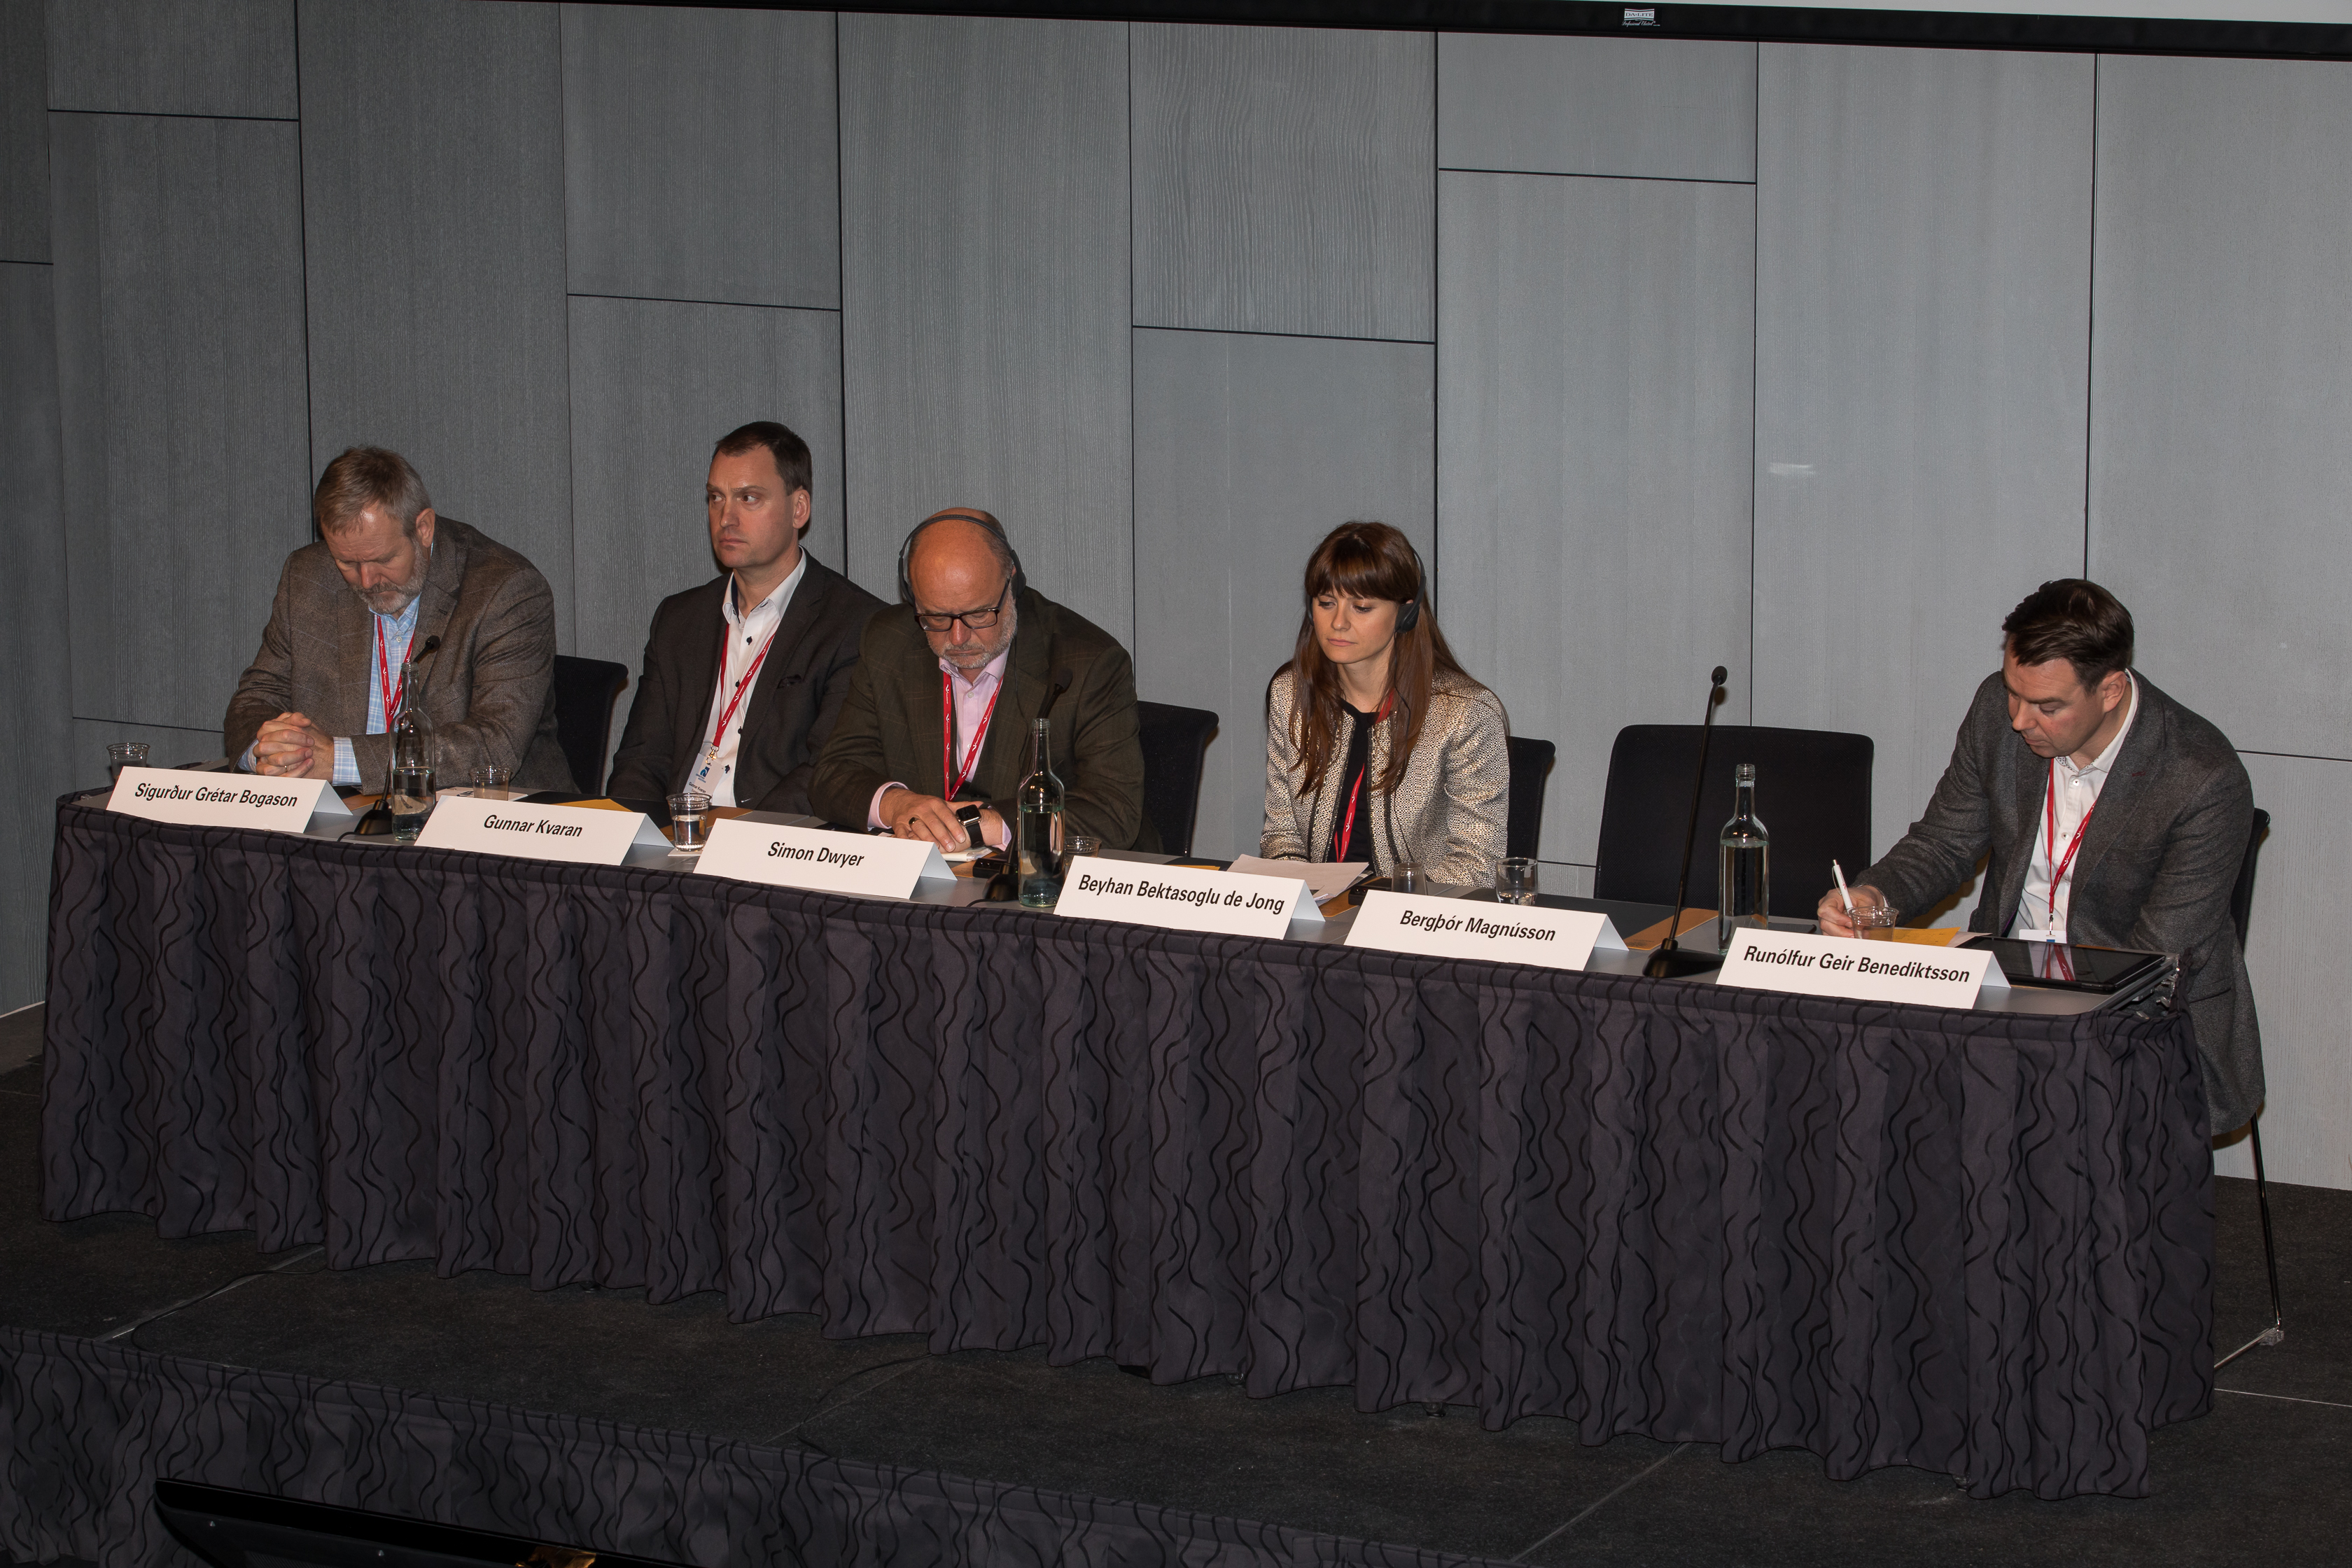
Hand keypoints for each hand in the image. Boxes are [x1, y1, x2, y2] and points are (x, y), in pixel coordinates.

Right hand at [252, 712, 333, 780]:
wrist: (317, 755)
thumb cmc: (304, 737)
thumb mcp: (299, 725)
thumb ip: (297, 718)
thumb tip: (304, 721)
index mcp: (264, 733)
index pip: (268, 729)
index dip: (290, 731)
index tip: (308, 732)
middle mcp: (262, 748)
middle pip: (269, 745)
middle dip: (291, 744)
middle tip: (310, 746)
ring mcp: (265, 763)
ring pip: (276, 760)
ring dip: (295, 757)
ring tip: (310, 754)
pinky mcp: (274, 776)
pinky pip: (283, 776)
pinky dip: (298, 770)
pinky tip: (310, 763)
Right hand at [880, 788, 1001, 851]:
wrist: (902, 801)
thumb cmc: (925, 805)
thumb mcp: (942, 804)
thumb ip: (959, 807)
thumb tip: (978, 805)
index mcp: (934, 804)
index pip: (946, 815)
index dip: (954, 826)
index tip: (961, 837)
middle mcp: (922, 809)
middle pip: (933, 822)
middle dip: (942, 835)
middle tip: (951, 846)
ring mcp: (910, 816)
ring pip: (919, 828)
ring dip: (928, 839)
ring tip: (936, 848)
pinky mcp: (899, 823)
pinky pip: (903, 833)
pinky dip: (907, 840)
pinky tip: (915, 847)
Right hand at [1816, 883, 1886, 937]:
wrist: (1864, 900)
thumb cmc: (1863, 897)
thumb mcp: (1867, 901)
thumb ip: (1863, 913)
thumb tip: (1859, 927)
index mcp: (1833, 897)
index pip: (1826, 909)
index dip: (1837, 919)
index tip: (1850, 923)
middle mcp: (1827, 907)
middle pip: (1825, 923)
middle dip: (1841, 932)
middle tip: (1854, 934)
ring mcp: (1827, 918)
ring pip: (1827, 932)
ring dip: (1843, 936)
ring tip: (1857, 934)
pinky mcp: (1830, 926)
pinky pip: (1831, 936)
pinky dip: (1843, 938)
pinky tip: (1853, 935)